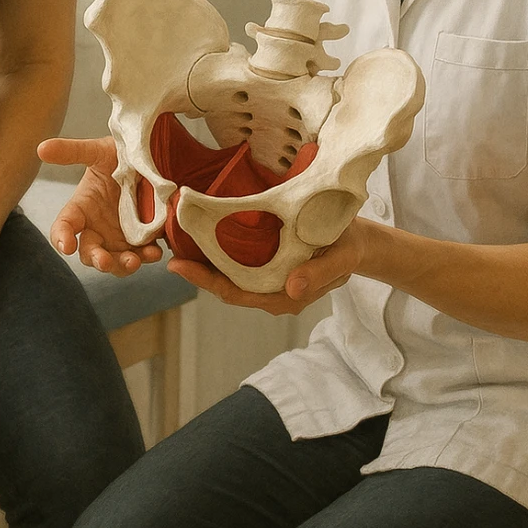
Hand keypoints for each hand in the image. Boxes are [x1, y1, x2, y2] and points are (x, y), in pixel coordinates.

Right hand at [39, 136, 163, 275]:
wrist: (152, 158)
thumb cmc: (118, 154)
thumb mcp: (97, 151)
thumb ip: (71, 151)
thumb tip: (41, 148)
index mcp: (82, 208)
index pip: (64, 227)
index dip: (61, 237)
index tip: (65, 246)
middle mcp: (98, 228)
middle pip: (89, 252)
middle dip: (96, 259)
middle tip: (103, 260)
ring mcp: (120, 237)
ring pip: (116, 261)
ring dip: (122, 265)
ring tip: (133, 261)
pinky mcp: (143, 241)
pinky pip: (143, 255)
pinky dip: (147, 257)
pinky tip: (155, 252)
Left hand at [167, 219, 367, 314]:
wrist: (359, 241)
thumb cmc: (348, 248)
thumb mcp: (339, 260)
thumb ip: (318, 276)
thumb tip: (292, 290)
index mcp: (282, 296)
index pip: (234, 292)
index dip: (205, 281)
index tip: (178, 266)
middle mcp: (269, 290)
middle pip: (224, 283)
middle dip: (195, 269)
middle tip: (167, 247)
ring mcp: (268, 277)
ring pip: (229, 272)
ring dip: (204, 258)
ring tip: (177, 237)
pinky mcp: (269, 261)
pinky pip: (239, 259)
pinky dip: (219, 247)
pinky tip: (202, 230)